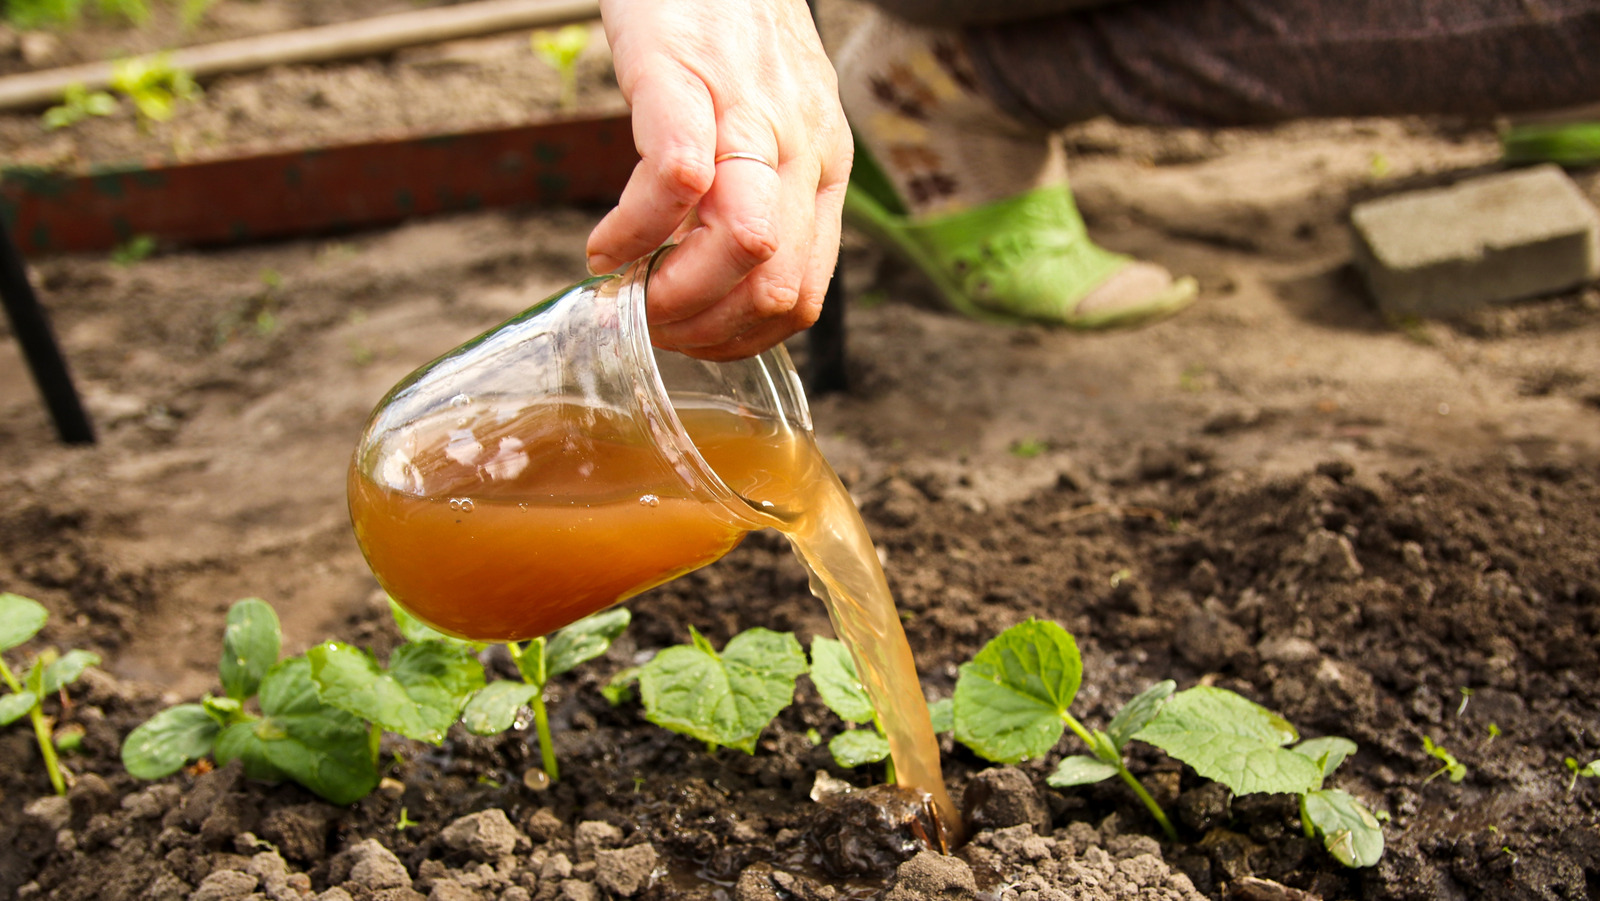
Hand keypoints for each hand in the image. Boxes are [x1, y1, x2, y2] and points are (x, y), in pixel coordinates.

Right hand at [590, 0, 850, 360]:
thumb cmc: (726, 29)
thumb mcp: (772, 120)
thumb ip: (760, 194)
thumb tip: (719, 278)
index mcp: (822, 165)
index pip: (803, 292)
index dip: (739, 337)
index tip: (687, 338)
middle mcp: (800, 144)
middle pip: (774, 282)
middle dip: (703, 328)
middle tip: (649, 323)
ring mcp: (747, 110)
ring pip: (744, 243)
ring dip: (672, 293)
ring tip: (626, 290)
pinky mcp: (684, 76)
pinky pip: (677, 178)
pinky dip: (633, 232)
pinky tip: (605, 243)